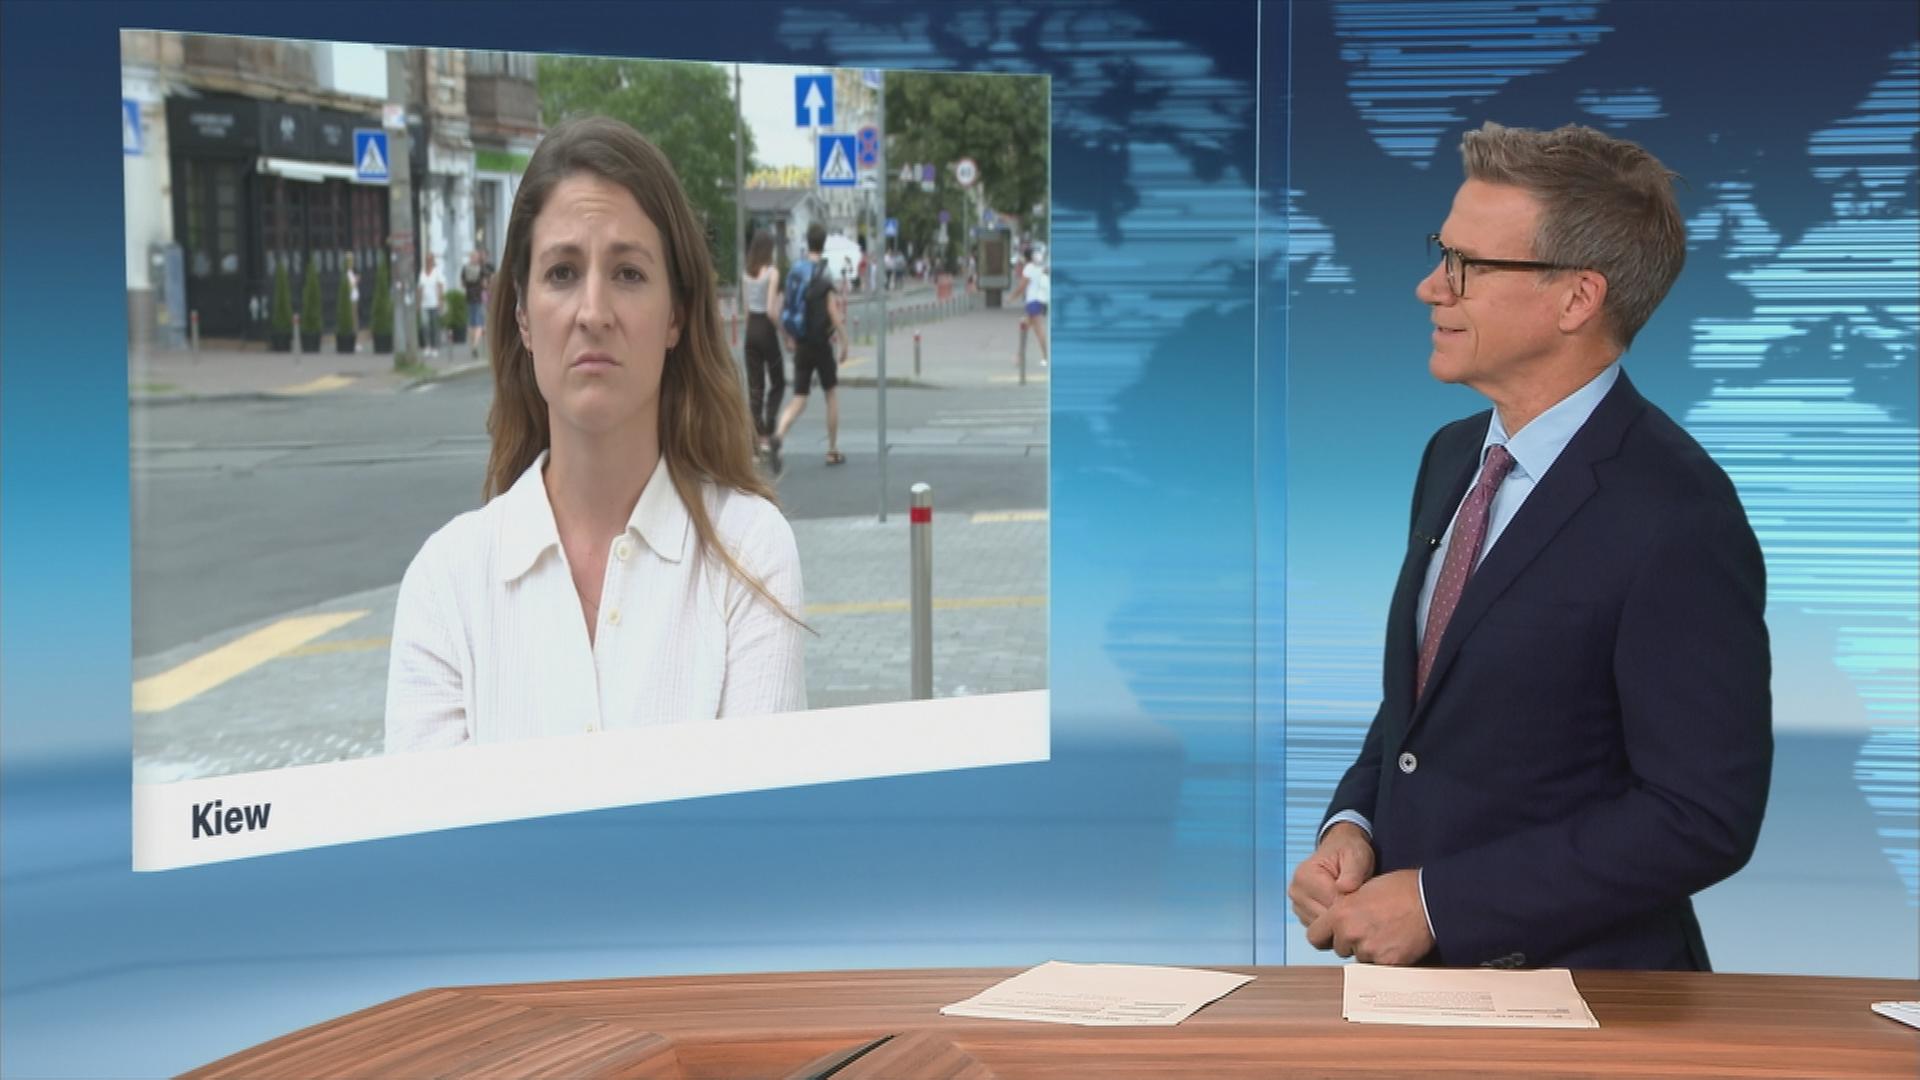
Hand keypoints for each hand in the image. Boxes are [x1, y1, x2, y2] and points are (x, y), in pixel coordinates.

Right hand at [1290, 822, 1374, 926]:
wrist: (1340, 850)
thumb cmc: (1348, 852)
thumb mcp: (1356, 856)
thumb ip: (1352, 872)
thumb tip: (1344, 888)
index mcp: (1304, 876)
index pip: (1331, 904)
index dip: (1352, 905)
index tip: (1364, 898)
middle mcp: (1296, 891)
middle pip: (1325, 919)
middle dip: (1346, 915)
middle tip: (1361, 903)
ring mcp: (1297, 905)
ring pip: (1323, 928)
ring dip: (1340, 922)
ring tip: (1352, 905)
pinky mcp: (1303, 915)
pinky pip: (1321, 930)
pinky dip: (1334, 925)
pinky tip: (1344, 911)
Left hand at [1306, 869, 1434, 965]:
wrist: (1429, 900)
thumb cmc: (1401, 889)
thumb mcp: (1362, 889)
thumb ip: (1345, 907)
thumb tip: (1338, 919)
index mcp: (1340, 913)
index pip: (1315, 936)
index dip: (1325, 935)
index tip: (1332, 934)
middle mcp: (1350, 933)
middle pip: (1340, 948)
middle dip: (1351, 941)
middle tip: (1369, 928)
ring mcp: (1369, 950)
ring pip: (1360, 957)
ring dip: (1369, 949)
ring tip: (1385, 932)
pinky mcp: (1387, 962)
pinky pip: (1379, 966)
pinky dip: (1386, 957)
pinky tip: (1395, 942)